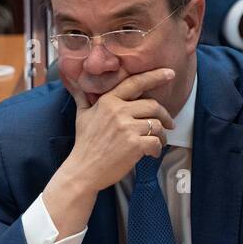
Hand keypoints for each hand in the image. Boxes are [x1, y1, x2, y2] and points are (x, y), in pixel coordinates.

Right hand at [41, 67, 176, 236]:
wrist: (83, 170)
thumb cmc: (84, 143)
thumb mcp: (82, 115)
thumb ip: (82, 97)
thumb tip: (73, 81)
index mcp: (108, 101)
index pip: (135, 83)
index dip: (154, 76)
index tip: (169, 73)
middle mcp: (118, 111)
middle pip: (153, 105)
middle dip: (165, 115)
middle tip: (169, 124)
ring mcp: (127, 128)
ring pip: (157, 125)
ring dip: (162, 135)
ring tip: (157, 142)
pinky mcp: (134, 145)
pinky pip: (156, 142)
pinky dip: (157, 149)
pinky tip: (151, 153)